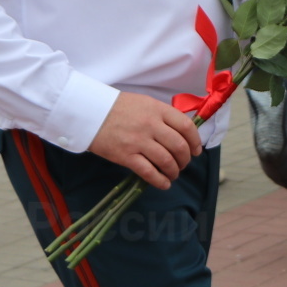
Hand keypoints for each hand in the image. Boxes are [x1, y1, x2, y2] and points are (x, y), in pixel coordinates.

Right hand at [89, 92, 203, 188]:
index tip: (196, 150)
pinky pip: (149, 172)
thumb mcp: (144, 103)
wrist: (90, 112)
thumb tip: (180, 132)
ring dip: (174, 171)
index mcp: (158, 110)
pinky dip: (160, 181)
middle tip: (183, 163)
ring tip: (173, 174)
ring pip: (166, 161)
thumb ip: (162, 116)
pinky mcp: (126, 156)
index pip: (186, 127)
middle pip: (179, 146)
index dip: (195, 141)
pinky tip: (164, 184)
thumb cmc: (118, 107)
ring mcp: (138, 141)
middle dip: (186, 159)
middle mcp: (151, 125)